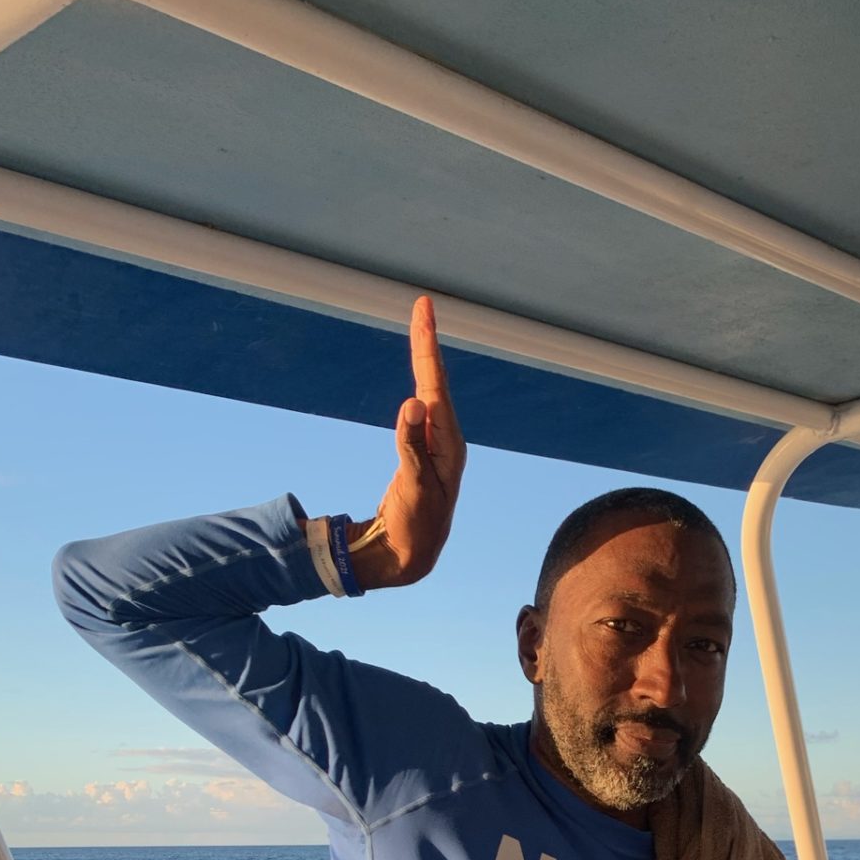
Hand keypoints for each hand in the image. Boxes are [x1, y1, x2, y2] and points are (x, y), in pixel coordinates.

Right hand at [349, 296, 465, 589]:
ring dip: (426, 358)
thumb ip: (411, 447)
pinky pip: (423, 407)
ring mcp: (437, 444)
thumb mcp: (413, 488)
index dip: (428, 346)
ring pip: (431, 391)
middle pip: (436, 381)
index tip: (424, 311)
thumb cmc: (416, 526)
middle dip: (428, 342)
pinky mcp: (424, 451)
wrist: (413, 554)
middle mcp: (446, 439)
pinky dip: (420, 383)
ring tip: (422, 324)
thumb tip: (413, 402)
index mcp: (448, 444)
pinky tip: (421, 376)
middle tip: (424, 305)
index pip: (435, 384)